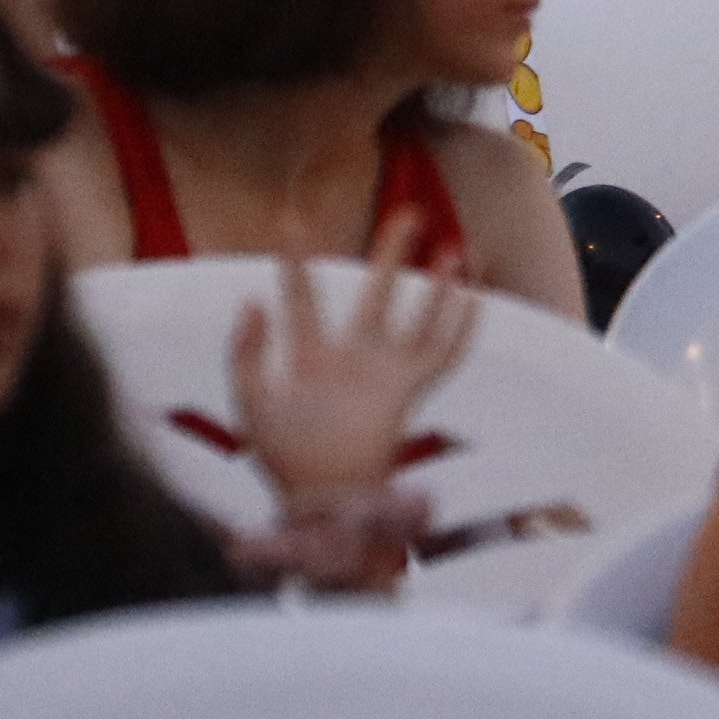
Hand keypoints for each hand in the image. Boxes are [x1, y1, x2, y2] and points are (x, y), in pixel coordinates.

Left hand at [230, 217, 474, 503]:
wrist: (320, 505)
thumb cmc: (283, 459)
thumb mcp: (249, 402)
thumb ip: (244, 353)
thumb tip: (250, 301)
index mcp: (310, 358)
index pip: (303, 299)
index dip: (295, 261)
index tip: (290, 219)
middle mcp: (353, 359)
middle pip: (377, 294)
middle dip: (393, 254)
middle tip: (409, 213)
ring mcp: (383, 376)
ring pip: (416, 320)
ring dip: (436, 287)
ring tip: (453, 249)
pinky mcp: (406, 395)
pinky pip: (441, 358)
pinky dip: (460, 331)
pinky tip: (474, 300)